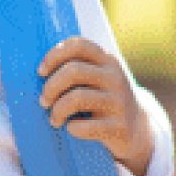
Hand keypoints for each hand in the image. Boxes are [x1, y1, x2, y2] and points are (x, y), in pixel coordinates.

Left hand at [38, 37, 152, 175]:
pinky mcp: (119, 126)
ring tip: (54, 119)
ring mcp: (119, 101)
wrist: (136, 131)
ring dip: (57, 110)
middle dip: (50, 86)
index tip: (41, 71)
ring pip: (76, 98)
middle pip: (73, 71)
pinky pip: (86, 126)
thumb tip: (40, 71)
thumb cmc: (103, 99)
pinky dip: (73, 128)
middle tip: (43, 100)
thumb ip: (76, 68)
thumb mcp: (97, 78)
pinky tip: (71, 128)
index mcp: (107, 60)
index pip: (78, 45)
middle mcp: (115, 77)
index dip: (54, 55)